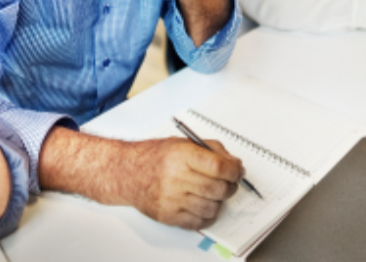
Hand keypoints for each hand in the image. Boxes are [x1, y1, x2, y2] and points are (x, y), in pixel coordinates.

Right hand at [126, 137, 242, 229]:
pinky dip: (206, 215)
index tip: (238, 171)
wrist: (127, 172)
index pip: (219, 167)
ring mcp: (172, 199)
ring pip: (212, 207)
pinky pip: (199, 222)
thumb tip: (234, 164)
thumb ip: (212, 150)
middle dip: (230, 186)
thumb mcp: (184, 142)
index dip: (235, 170)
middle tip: (229, 182)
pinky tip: (202, 204)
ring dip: (218, 201)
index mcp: (183, 156)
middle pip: (219, 189)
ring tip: (212, 193)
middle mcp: (177, 178)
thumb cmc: (155, 157)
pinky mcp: (169, 215)